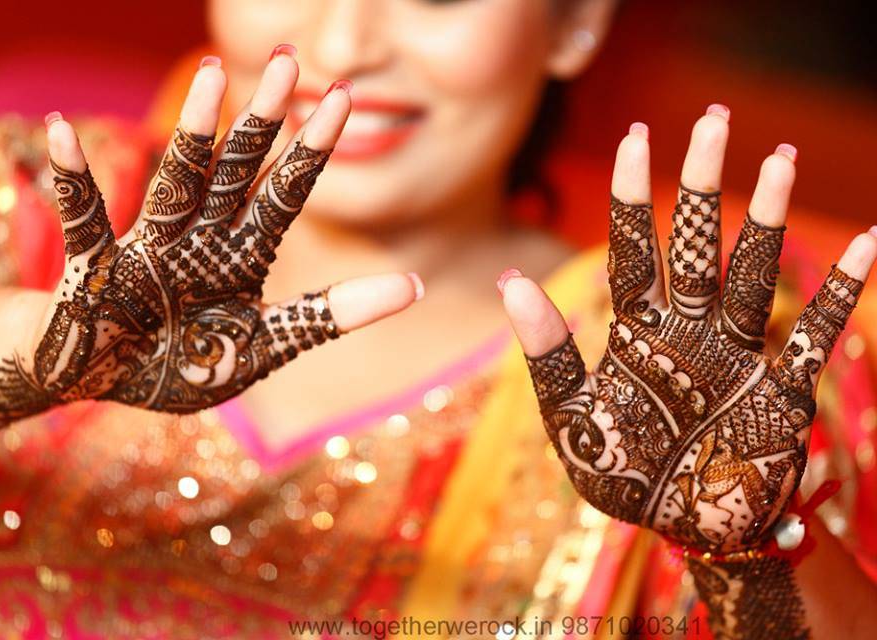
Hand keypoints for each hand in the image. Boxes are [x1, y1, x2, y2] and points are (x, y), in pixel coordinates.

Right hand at [29, 54, 417, 412]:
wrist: (111, 385)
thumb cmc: (189, 363)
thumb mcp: (270, 343)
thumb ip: (333, 314)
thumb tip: (415, 287)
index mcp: (242, 255)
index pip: (285, 193)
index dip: (312, 150)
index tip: (344, 97)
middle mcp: (201, 239)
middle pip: (236, 170)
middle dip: (263, 119)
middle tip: (291, 59)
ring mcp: (150, 248)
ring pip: (177, 180)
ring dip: (194, 130)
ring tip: (211, 73)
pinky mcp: (97, 269)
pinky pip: (85, 220)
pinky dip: (73, 181)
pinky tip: (61, 129)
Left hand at [501, 113, 875, 552]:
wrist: (686, 531)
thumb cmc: (623, 475)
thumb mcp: (572, 421)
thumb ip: (547, 356)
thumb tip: (509, 281)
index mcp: (635, 334)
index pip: (632, 252)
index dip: (633, 197)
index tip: (637, 137)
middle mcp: (687, 331)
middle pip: (696, 244)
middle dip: (704, 184)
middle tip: (714, 119)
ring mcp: (738, 355)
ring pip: (752, 274)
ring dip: (766, 220)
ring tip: (777, 160)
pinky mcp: (783, 389)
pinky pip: (816, 334)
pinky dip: (839, 295)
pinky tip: (867, 243)